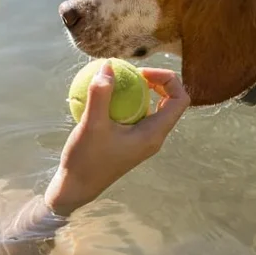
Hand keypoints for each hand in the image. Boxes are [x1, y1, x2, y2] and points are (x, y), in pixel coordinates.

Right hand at [44, 61, 189, 215]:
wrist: (75, 188)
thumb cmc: (86, 160)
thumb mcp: (91, 125)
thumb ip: (100, 94)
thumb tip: (108, 66)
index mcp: (154, 134)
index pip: (180, 100)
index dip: (167, 79)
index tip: (141, 72)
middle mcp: (153, 137)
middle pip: (169, 101)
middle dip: (155, 82)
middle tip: (131, 73)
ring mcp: (142, 140)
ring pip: (152, 108)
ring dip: (140, 91)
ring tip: (118, 81)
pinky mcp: (129, 141)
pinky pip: (136, 115)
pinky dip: (126, 102)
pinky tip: (103, 97)